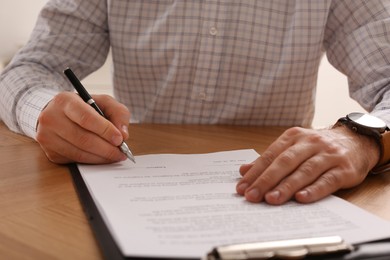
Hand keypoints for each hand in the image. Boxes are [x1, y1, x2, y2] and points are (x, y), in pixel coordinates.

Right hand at [36, 92, 129, 163]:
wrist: (57, 114)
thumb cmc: (84, 107)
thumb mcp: (103, 102)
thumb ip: (118, 113)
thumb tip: (123, 134)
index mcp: (64, 101)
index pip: (86, 118)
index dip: (105, 130)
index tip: (120, 139)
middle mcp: (51, 118)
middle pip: (83, 139)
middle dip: (107, 148)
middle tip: (121, 152)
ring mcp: (47, 137)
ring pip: (79, 153)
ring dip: (101, 157)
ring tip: (115, 155)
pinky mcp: (50, 152)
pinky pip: (75, 160)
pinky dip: (92, 161)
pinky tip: (102, 157)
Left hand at [236, 126, 379, 204]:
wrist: (357, 141)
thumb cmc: (318, 148)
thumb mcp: (294, 147)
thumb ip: (270, 159)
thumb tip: (243, 170)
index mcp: (294, 137)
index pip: (270, 155)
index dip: (255, 172)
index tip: (242, 187)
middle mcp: (310, 143)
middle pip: (285, 162)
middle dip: (266, 180)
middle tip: (251, 196)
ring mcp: (328, 155)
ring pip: (304, 171)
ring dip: (287, 186)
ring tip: (271, 199)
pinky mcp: (344, 169)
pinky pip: (327, 180)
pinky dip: (314, 190)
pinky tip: (301, 199)